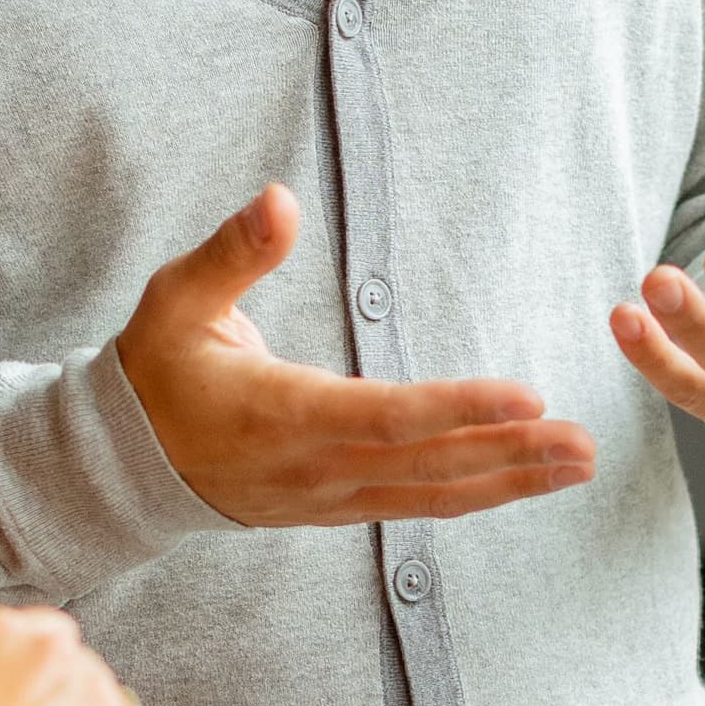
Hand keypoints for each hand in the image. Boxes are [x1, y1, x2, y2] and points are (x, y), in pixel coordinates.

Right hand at [116, 186, 597, 525]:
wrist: (120, 463)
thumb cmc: (156, 368)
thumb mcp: (176, 299)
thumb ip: (232, 253)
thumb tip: (279, 197)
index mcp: (278, 412)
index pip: (385, 416)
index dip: (459, 407)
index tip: (526, 394)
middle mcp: (312, 467)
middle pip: (427, 466)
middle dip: (511, 454)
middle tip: (583, 443)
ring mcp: (327, 497)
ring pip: (431, 497)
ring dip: (509, 481)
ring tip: (577, 465)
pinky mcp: (335, 508)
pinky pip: (416, 506)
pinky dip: (475, 494)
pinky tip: (522, 479)